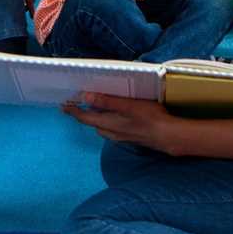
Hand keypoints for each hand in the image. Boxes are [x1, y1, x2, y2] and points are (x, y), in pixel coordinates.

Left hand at [62, 93, 184, 154]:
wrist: (168, 136)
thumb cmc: (149, 118)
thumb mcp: (127, 106)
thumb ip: (106, 101)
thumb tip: (85, 97)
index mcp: (109, 124)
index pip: (85, 118)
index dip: (74, 112)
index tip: (63, 106)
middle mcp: (113, 132)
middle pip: (93, 124)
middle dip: (85, 115)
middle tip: (78, 105)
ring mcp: (123, 137)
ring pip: (104, 128)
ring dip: (98, 119)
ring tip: (96, 109)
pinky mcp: (131, 137)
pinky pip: (114, 130)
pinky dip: (109, 122)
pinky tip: (117, 117)